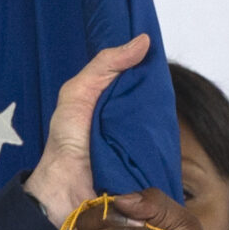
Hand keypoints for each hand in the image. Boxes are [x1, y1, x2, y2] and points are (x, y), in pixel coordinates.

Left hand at [23, 34, 152, 227]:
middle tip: (166, 86)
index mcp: (117, 102)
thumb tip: (143, 41)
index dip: (153, 68)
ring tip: (166, 111)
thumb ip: (105, 64)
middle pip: (159, 102)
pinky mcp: (150, 167)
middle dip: (163, 94)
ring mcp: (143, 145)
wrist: (62, 188)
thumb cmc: (65, 140)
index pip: (144, 81)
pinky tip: (166, 138)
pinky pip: (166, 154)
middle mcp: (132, 122)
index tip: (161, 53)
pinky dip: (166, 147)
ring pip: (166, 127)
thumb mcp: (77, 92)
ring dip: (165, 121)